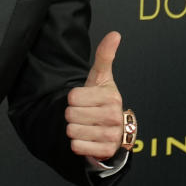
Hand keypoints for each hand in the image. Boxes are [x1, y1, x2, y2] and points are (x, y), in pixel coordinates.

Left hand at [65, 31, 124, 161]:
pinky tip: (86, 138)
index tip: (84, 99)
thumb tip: (115, 34)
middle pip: (70, 114)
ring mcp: (112, 135)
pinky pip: (77, 147)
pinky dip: (77, 143)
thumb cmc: (103, 100)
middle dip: (72, 114)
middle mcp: (114, 116)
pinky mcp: (106, 151)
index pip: (72, 97)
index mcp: (111, 96)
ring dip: (74, 129)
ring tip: (86, 125)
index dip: (73, 98)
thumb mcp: (102, 77)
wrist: (115, 128)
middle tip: (84, 113)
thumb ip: (105, 55)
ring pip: (72, 131)